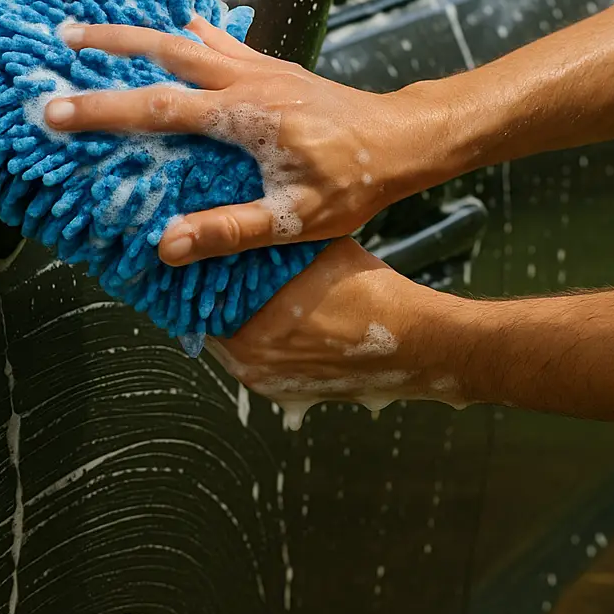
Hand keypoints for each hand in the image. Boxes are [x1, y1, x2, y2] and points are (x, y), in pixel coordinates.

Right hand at [44, 17, 438, 265]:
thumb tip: (166, 246)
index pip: (155, 111)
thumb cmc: (355, 182)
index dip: (100, 111)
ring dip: (142, 30)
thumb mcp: (293, 218)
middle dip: (109, 44)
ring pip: (188, 37)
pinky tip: (176, 23)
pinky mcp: (274, 68)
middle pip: (163, 50)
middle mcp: (245, 82)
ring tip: (102, 24)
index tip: (53, 110)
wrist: (405, 140)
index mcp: (242, 117)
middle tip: (62, 36)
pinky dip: (187, 29)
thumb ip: (228, 231)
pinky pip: (219, 39)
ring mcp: (260, 69)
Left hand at [208, 240, 465, 428]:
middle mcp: (253, 372)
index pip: (196, 308)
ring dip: (238, 317)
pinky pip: (263, 359)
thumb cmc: (369, 296)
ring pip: (237, 344)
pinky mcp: (294, 392)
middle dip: (215, 297)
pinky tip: (279, 311)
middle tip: (217, 267)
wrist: (419, 343)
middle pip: (213, 327)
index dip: (195, 278)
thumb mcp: (314, 255)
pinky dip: (263, 336)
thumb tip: (236, 221)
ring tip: (247, 286)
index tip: (194, 256)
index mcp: (249, 341)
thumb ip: (269, 244)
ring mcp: (273, 386)